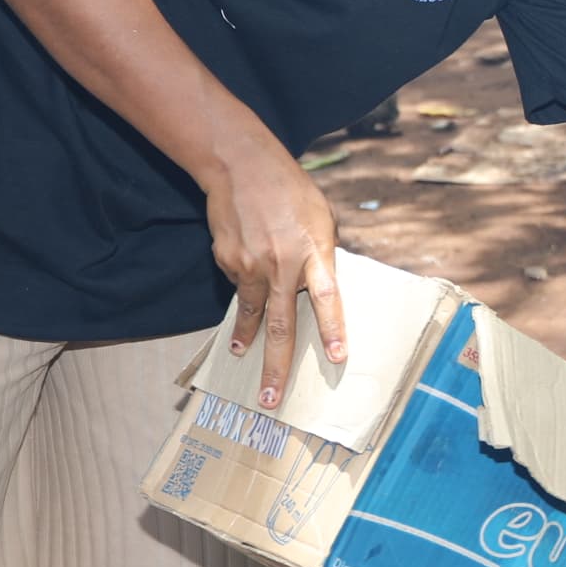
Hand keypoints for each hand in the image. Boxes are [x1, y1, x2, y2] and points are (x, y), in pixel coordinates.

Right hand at [206, 131, 344, 410]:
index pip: (327, 299)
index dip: (332, 329)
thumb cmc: (291, 191)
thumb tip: (322, 287)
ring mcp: (250, 265)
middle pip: (281, 325)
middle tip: (271, 400)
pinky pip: (241, 284)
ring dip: (249, 340)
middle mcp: (282, 265)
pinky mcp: (227, 261)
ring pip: (253, 313)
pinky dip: (246, 283)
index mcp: (314, 252)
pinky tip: (247, 261)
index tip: (337, 357)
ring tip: (243, 358)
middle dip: (276, 367)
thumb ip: (322, 256)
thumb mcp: (320, 220)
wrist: (241, 166)